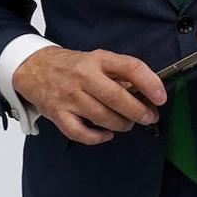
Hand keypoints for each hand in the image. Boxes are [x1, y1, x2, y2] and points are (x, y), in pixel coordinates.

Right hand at [12, 46, 164, 144]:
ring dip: (120, 124)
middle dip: (138, 111)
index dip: (150, 82)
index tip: (161, 96)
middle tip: (149, 117)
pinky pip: (79, 132)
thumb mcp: (98, 60)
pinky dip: (97, 137)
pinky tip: (106, 134)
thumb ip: (120, 74)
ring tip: (128, 124)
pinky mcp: (56, 113)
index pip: (130, 67)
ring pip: (101, 116)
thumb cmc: (74, 66)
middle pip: (116, 97)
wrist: (35, 68)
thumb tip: (147, 92)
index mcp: (98, 59)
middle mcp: (83, 76)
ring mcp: (68, 96)